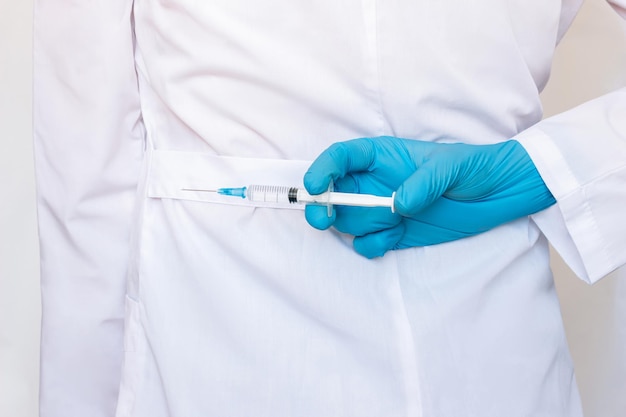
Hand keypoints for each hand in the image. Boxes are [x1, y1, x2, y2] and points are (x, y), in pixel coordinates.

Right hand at [303, 136, 555, 257]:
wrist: (497, 195)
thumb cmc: (473, 167)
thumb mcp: (449, 166)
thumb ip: (422, 183)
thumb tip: (396, 204)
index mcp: (381, 157)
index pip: (341, 157)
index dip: (322, 169)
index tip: (314, 185)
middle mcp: (375, 182)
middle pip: (333, 194)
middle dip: (322, 206)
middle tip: (324, 218)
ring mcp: (381, 209)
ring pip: (348, 222)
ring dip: (361, 226)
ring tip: (393, 221)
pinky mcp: (392, 233)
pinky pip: (367, 243)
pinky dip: (374, 245)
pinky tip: (394, 238)